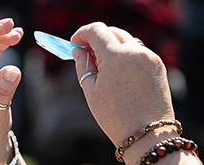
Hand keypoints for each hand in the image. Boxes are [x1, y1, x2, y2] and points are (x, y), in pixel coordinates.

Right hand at [71, 22, 175, 162]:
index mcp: (115, 57)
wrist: (147, 134)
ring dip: (112, 46)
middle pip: (112, 32)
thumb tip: (78, 50)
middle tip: (87, 53)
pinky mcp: (158, 65)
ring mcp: (149, 57)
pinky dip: (125, 54)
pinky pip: (137, 51)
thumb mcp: (90, 90)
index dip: (82, 33)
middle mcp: (135, 52)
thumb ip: (82, 65)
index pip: (96, 30)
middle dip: (97, 38)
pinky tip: (120, 72)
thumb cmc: (115, 116)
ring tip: (103, 65)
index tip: (75, 42)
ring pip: (126, 40)